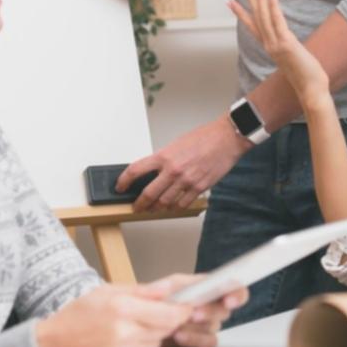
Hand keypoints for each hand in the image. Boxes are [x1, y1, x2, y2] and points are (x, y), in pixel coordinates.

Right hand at [34, 281, 193, 346]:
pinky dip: (142, 346)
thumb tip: (169, 287)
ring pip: (158, 341)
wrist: (53, 345)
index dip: (183, 309)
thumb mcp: (107, 291)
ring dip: (154, 333)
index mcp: (123, 308)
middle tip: (157, 312)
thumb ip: (142, 290)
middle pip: (168, 327)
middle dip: (169, 319)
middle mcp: (125, 332)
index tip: (187, 305)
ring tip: (132, 325)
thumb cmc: (78, 315)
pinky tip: (125, 339)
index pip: (170, 312)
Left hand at [119, 116, 247, 210]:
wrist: (226, 138)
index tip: (120, 186)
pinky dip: (175, 207)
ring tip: (154, 208)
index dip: (124, 181)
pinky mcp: (199, 188)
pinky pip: (182, 204)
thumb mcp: (177, 144)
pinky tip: (173, 206)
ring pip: (165, 202)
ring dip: (157, 208)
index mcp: (164, 156)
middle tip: (137, 207)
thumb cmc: (204, 137)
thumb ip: (164, 158)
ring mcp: (186, 181)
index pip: (136, 170)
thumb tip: (154, 171)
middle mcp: (173, 170)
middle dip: (140, 204)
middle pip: (149, 194)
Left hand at [152, 274, 249, 346]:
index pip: (228, 285)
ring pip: (214, 327)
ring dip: (198, 327)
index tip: (229, 300)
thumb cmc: (143, 307)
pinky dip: (194, 340)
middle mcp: (206, 306)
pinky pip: (207, 344)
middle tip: (194, 313)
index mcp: (201, 287)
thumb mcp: (151, 291)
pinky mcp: (198, 344)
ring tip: (178, 328)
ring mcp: (203, 326)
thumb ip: (163, 287)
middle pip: (224, 308)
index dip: (235, 291)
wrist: (135, 331)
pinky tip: (180, 337)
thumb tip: (169, 287)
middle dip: (211, 311)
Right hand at [227, 0, 331, 108]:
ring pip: (264, 15)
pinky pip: (277, 20)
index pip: (251, 26)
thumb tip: (288, 44)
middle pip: (255, 16)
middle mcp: (268, 44)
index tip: (230, 1)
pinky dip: (273, 5)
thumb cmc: (306, 77)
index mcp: (269, 47)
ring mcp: (275, 44)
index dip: (240, 13)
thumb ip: (287, 49)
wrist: (311, 91)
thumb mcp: (292, 59)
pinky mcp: (285, 43)